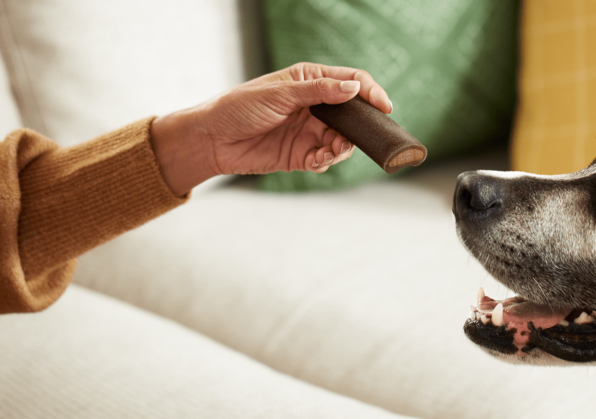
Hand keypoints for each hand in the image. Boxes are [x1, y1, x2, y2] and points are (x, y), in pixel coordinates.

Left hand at [151, 62, 392, 195]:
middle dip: (362, 126)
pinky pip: (326, 159)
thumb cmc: (239, 108)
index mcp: (310, 81)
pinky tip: (318, 160)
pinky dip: (328, 161)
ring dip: (343, 147)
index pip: (350, 82)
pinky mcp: (302, 155)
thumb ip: (319, 92)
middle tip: (366, 135)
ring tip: (333, 150)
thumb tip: (353, 88)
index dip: (370, 92)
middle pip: (353, 114)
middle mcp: (314, 106)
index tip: (383, 106)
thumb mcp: (280, 94)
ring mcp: (310, 131)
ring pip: (343, 140)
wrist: (212, 140)